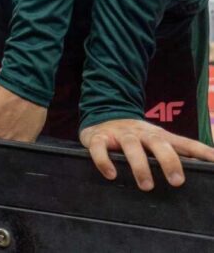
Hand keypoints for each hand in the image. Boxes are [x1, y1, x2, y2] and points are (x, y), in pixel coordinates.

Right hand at [80, 118, 213, 190]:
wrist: (101, 116)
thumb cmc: (135, 136)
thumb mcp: (155, 140)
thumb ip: (175, 151)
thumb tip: (205, 165)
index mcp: (159, 135)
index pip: (184, 143)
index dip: (202, 151)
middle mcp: (141, 132)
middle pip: (158, 142)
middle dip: (168, 161)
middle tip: (177, 181)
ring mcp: (119, 134)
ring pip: (131, 146)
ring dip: (140, 165)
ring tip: (147, 186)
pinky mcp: (98, 137)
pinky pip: (100, 148)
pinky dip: (105, 161)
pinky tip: (111, 175)